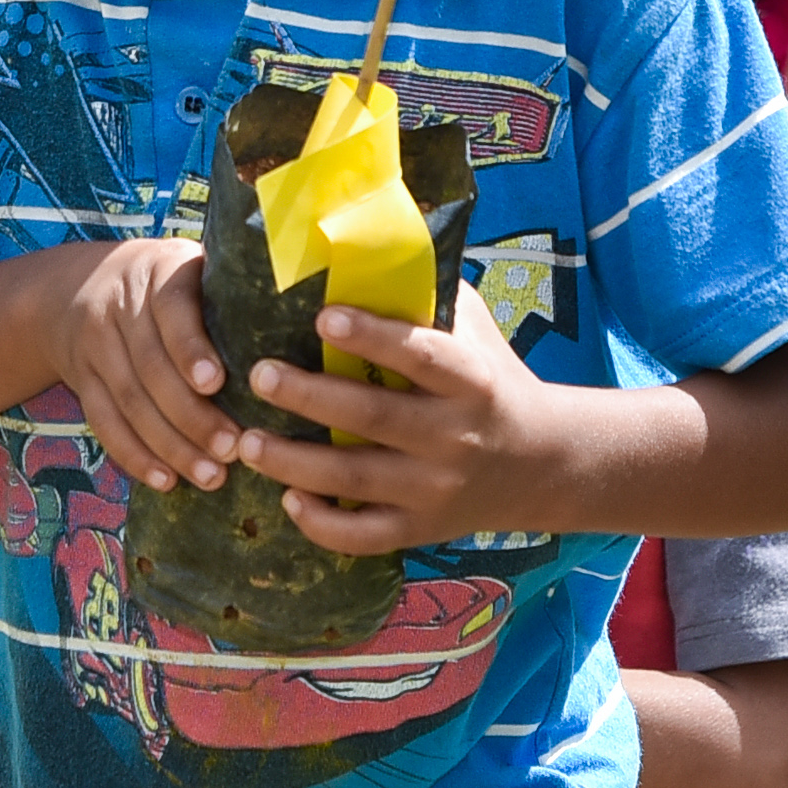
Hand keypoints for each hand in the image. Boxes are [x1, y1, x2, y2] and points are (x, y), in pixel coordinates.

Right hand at [40, 239, 234, 495]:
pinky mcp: (81, 380)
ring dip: (170, 445)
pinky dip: (134, 455)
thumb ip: (233, 293)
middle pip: (151, 368)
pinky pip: (104, 422)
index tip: (217, 383)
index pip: (171, 309)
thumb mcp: (192, 266)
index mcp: (159, 272)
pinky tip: (165, 480)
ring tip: (210, 476)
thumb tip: (309, 328)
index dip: (191, 348)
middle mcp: (119, 306)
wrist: (72, 285)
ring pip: (129, 402)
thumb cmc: (166, 281)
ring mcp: (95, 346)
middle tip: (232, 449)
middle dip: (192, 415)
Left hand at [231, 288, 575, 553]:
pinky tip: (287, 499)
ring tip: (245, 441)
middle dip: (309, 397)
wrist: (542, 464)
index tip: (323, 314)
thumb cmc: (491, 380)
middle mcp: (455, 437)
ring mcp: (436, 489)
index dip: (372, 336)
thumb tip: (357, 252)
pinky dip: (320, 523)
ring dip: (293, 462)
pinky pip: (363, 535)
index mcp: (471, 380)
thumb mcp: (475, 333)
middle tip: (259, 374)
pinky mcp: (421, 529)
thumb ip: (427, 299)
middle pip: (373, 418)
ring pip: (354, 480)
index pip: (421, 355)